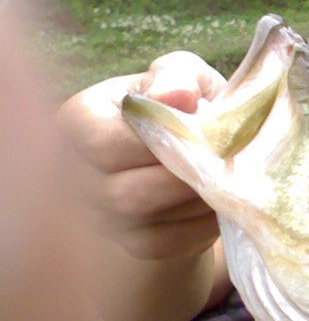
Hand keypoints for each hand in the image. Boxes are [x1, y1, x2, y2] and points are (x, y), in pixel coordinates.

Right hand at [59, 51, 225, 262]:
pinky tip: (216, 203)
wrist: (193, 152)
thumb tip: (176, 95)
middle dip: (183, 177)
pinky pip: (164, 243)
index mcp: (77, 122)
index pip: (105, 144)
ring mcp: (99, 215)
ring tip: (223, 178)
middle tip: (221, 162)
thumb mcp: (183, 76)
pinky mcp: (130, 244)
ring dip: (194, 201)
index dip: (160, 141)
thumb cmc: (184, 105)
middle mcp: (73, 174)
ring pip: (146, 221)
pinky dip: (200, 225)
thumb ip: (177, 76)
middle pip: (125, 192)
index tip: (201, 130)